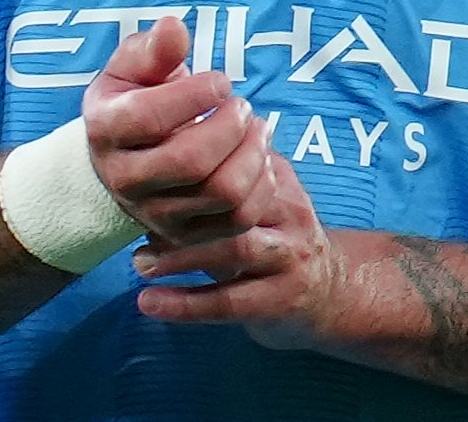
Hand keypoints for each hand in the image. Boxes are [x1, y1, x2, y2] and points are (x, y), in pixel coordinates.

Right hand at [82, 17, 277, 247]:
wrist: (124, 159)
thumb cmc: (135, 99)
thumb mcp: (134, 67)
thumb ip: (154, 48)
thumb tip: (174, 27)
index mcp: (106, 129)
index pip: (150, 117)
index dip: (196, 95)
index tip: (221, 81)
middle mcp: (125, 179)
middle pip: (192, 161)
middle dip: (231, 125)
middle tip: (242, 105)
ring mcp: (156, 214)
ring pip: (222, 193)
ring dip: (253, 154)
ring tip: (256, 127)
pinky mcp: (187, 236)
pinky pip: (239, 220)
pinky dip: (261, 185)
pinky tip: (259, 157)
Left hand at [130, 148, 349, 348]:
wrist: (331, 292)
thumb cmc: (275, 238)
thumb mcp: (259, 200)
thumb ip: (219, 181)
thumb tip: (154, 168)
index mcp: (278, 179)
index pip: (232, 163)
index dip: (185, 173)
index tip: (147, 180)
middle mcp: (290, 213)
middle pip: (234, 204)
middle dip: (180, 214)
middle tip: (136, 221)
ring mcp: (290, 257)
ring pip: (233, 250)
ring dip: (179, 257)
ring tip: (140, 263)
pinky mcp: (282, 301)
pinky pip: (228, 302)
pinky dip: (184, 305)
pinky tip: (148, 303)